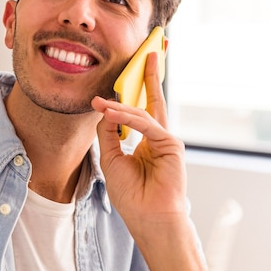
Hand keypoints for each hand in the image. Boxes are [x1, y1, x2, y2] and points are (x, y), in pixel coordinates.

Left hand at [91, 52, 186, 221]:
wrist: (148, 218)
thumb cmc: (132, 195)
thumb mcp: (111, 158)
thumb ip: (109, 132)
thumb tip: (104, 108)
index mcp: (146, 141)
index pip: (140, 109)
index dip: (133, 91)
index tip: (125, 73)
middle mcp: (158, 136)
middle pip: (152, 99)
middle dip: (150, 75)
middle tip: (149, 51)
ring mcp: (165, 139)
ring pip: (142, 112)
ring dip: (120, 105)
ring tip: (100, 101)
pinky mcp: (170, 144)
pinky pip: (145, 125)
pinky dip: (127, 118)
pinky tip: (111, 112)